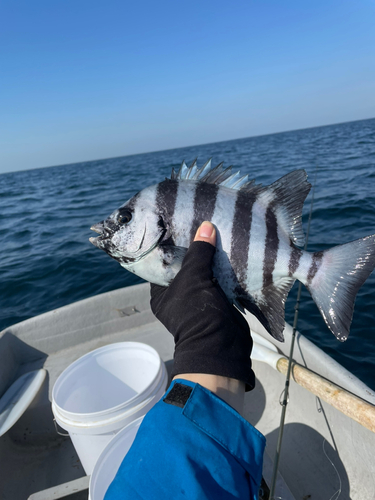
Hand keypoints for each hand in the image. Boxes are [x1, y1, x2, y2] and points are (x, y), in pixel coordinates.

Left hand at [150, 222, 253, 411]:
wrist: (222, 346)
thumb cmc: (197, 313)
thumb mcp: (194, 280)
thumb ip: (199, 253)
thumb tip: (206, 226)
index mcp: (162, 292)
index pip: (163, 262)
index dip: (172, 244)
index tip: (181, 223)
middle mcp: (178, 295)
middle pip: (186, 265)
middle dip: (196, 248)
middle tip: (202, 223)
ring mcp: (198, 298)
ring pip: (205, 271)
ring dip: (212, 256)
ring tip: (218, 230)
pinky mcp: (217, 300)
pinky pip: (220, 279)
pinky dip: (224, 267)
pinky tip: (230, 247)